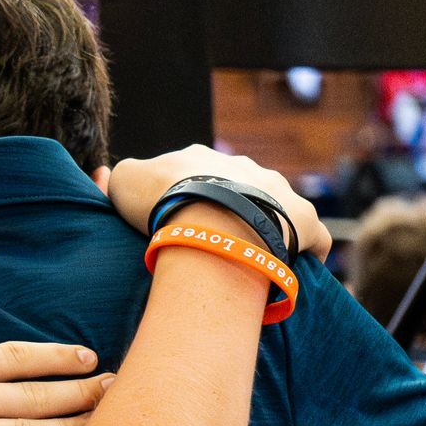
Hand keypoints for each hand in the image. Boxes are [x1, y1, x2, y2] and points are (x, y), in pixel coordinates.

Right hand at [98, 144, 330, 259]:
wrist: (207, 215)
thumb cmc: (162, 200)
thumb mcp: (125, 180)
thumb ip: (122, 176)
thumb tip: (112, 176)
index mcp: (201, 158)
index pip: (193, 172)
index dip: (183, 197)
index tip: (176, 222)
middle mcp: (243, 166)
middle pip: (237, 187)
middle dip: (227, 211)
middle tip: (211, 242)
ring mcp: (277, 189)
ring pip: (275, 207)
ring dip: (265, 227)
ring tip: (248, 258)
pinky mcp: (302, 218)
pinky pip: (313, 236)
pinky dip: (306, 250)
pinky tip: (293, 267)